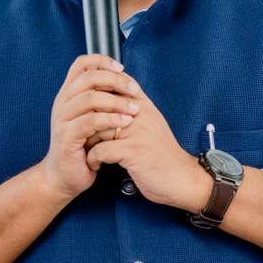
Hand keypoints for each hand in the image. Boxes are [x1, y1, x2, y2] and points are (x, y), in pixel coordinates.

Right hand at [38, 55, 142, 201]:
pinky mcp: (67, 136)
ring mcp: (62, 119)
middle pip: (88, 78)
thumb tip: (125, 81)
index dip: (102, 61)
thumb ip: (103, 100)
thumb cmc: (82, 148)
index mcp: (69, 94)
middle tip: (134, 90)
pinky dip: (110, 119)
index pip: (81, 64)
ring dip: (116, 101)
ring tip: (134, 109)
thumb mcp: (93, 118)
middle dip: (115, 80)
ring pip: (89, 98)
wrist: (65, 176)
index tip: (121, 68)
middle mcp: (63, 103)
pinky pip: (90, 121)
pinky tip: (125, 122)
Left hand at [85, 79, 211, 210]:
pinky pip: (101, 150)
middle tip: (80, 134)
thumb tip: (106, 97)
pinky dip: (93, 159)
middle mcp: (140, 113)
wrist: (182, 178)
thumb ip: (131, 109)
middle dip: (86, 121)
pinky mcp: (134, 151)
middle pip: (100, 104)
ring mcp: (138, 131)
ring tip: (87, 150)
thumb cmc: (161, 154)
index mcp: (143, 104)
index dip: (94, 93)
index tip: (84, 111)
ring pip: (97, 127)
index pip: (113, 83)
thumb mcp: (149, 123)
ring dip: (87, 141)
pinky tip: (95, 164)